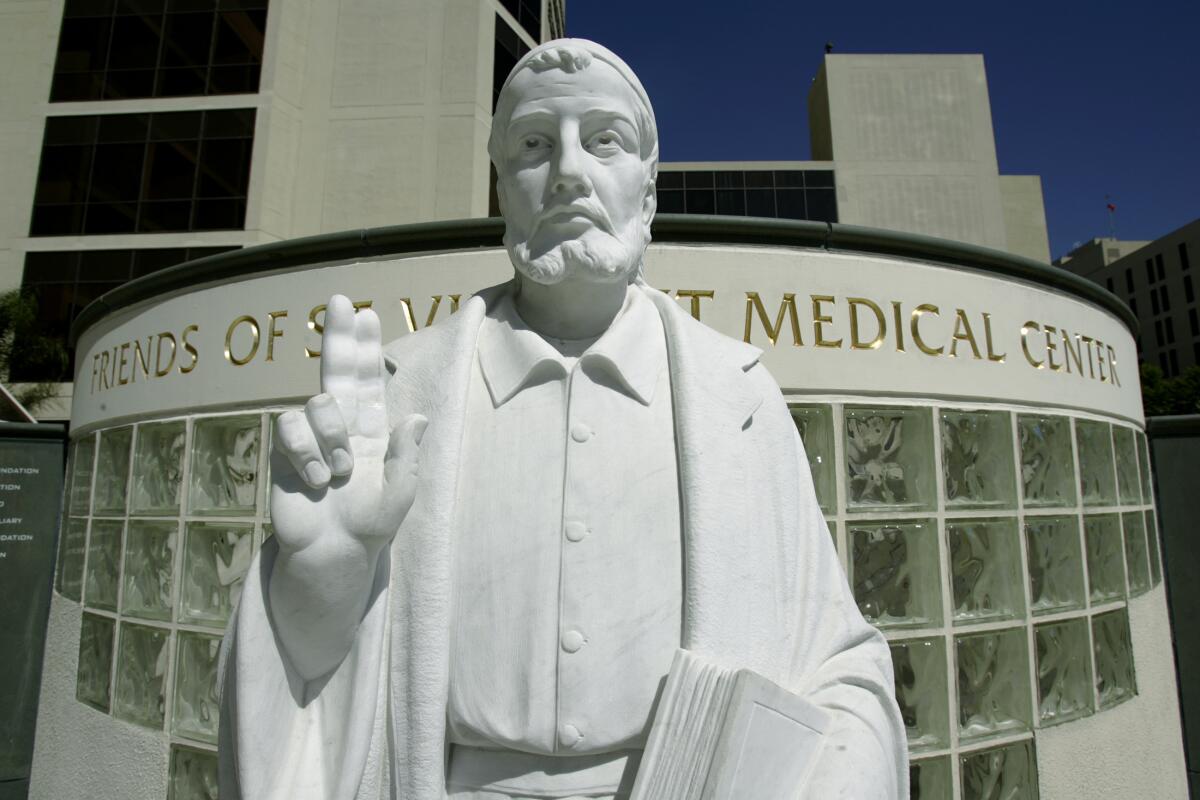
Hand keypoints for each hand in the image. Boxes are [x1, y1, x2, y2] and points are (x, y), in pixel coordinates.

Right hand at [271, 295, 425, 553]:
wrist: (332, 552)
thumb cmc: (369, 525)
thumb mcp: (400, 493)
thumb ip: (407, 455)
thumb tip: (416, 416)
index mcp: (372, 429)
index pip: (370, 379)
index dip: (366, 347)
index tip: (368, 313)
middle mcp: (340, 424)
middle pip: (337, 368)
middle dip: (339, 334)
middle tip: (340, 299)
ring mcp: (311, 435)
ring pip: (318, 403)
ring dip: (332, 438)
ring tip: (339, 474)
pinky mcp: (285, 450)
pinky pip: (291, 429)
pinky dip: (307, 454)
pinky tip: (316, 481)